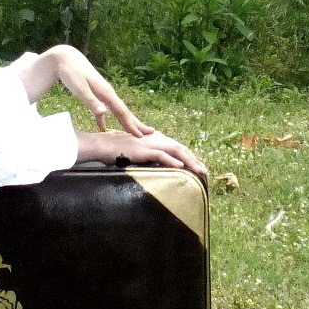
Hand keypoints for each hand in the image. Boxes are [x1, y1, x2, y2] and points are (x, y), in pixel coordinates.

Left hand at [20, 46, 153, 135]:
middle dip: (136, 123)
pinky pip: (106, 109)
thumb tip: (104, 113)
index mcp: (106, 93)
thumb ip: (91, 101)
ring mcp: (103, 93)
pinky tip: (104, 128)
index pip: (121, 112)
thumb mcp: (79, 88)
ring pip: (118, 111)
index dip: (130, 125)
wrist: (66, 58)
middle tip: (150, 133)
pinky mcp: (96, 93)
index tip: (140, 136)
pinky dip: (106, 119)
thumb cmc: (71, 73)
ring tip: (136, 131)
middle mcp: (108, 93)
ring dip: (127, 121)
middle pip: (125, 111)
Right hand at [76, 130, 207, 177]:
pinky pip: (161, 155)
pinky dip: (172, 161)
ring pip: (175, 151)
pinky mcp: (143, 150)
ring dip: (189, 161)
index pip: (177, 147)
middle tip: (204, 171)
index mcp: (156, 138)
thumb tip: (159, 162)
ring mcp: (150, 143)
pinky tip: (181, 167)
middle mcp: (156, 138)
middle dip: (194, 159)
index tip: (198, 166)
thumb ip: (149, 155)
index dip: (190, 156)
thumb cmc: (119, 151)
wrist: (104, 146)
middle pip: (180, 148)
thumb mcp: (138, 153)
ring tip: (199, 170)